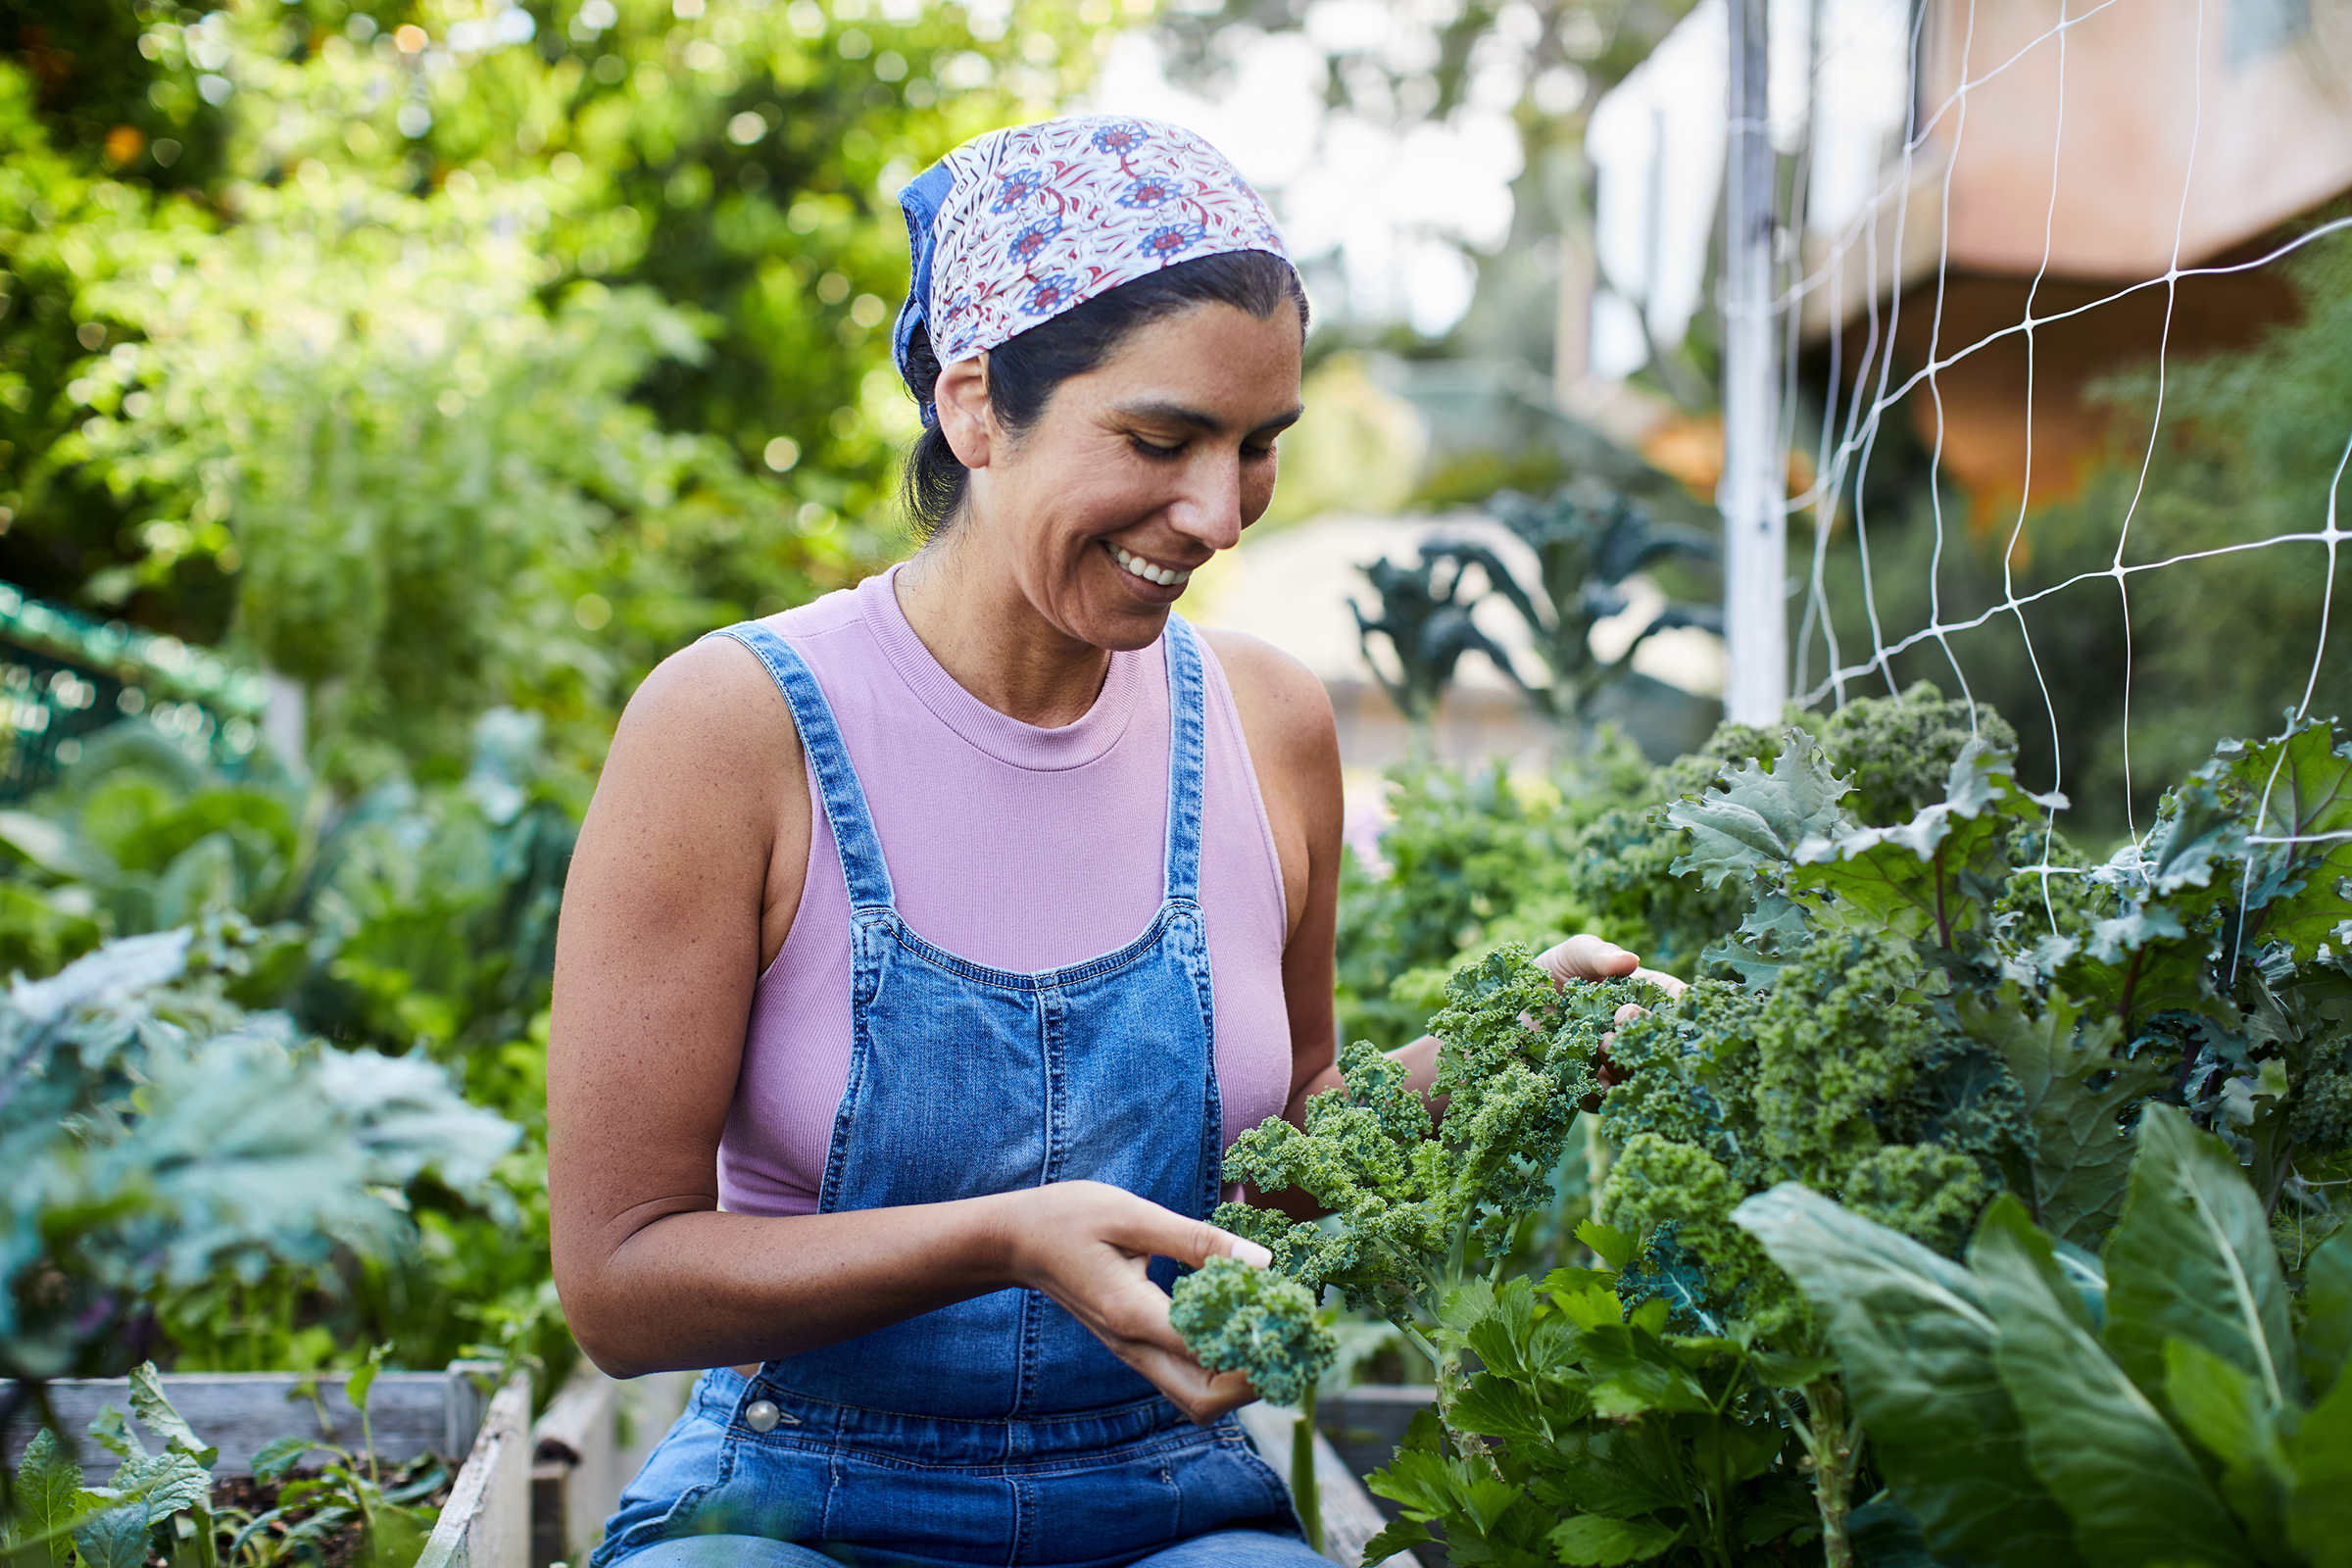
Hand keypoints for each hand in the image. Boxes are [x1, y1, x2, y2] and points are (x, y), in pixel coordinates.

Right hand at [1000, 1180, 1272, 1425]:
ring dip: (1240, 1381)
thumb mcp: (1134, 1214)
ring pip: (1195, 1400)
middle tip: (1286, 1337)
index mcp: (1132, 1313)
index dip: (1255, 1341)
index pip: (1207, 1351)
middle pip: (1204, 1401)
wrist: (1018, 1242)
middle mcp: (1132, 1347)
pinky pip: (1185, 1380)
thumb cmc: (1072, 1218)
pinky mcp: (1134, 1350)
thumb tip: (1263, 1262)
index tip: (1290, 1313)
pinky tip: (1238, 1326)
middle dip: (1254, 1380)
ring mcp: (1131, 1355)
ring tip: (1269, 1332)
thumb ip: (1197, 1240)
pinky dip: (1220, 1369)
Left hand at [1535, 934, 1684, 1109]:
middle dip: (1647, 1035)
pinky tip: (1585, 1077)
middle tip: (1622, 1015)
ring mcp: (1618, 1066)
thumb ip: (1599, 954)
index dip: (1680, 1011)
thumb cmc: (1553, 972)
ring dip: (1623, 1062)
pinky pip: (1604, 1100)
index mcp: (1648, 1000)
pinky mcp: (1592, 1090)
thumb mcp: (1574, 954)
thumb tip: (1630, 960)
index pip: (1680, 1009)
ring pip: (1636, 1077)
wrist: (1509, 1008)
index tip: (1669, 1005)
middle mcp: (1638, 1037)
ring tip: (1600, 1040)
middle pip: (1662, 1049)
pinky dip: (1598, 1092)